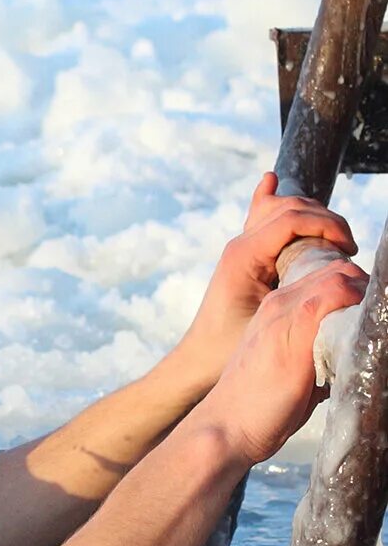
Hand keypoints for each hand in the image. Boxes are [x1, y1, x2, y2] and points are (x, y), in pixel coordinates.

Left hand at [175, 173, 357, 393]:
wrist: (195, 363)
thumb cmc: (227, 350)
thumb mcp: (270, 323)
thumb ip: (301, 294)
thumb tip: (341, 275)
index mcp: (243, 256)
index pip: (293, 217)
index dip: (329, 225)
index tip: (349, 249)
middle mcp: (239, 246)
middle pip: (290, 207)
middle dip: (326, 219)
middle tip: (347, 249)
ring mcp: (240, 250)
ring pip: (280, 210)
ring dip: (313, 216)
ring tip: (335, 241)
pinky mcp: (244, 259)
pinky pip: (260, 221)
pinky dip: (270, 200)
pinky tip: (270, 181)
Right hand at [201, 256, 368, 464]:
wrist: (225, 427)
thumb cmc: (257, 410)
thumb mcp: (285, 370)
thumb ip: (313, 352)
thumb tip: (346, 355)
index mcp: (273, 313)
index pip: (324, 278)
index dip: (351, 289)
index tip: (359, 316)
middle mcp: (278, 305)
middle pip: (337, 270)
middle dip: (362, 288)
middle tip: (367, 321)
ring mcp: (286, 313)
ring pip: (341, 275)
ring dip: (363, 296)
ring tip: (363, 330)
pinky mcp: (298, 328)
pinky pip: (341, 293)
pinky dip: (359, 304)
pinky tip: (358, 334)